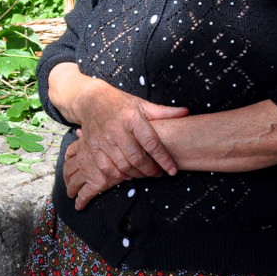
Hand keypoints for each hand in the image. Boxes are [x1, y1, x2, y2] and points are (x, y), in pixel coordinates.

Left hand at [64, 138, 121, 209]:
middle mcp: (82, 159)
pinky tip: (78, 206)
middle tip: (67, 182)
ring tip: (71, 194)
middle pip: (68, 169)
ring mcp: (87, 172)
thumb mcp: (102, 134)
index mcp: (84, 146)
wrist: (130, 149)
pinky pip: (84, 195)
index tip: (68, 162)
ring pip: (73, 183)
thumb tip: (79, 132)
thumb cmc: (119, 139)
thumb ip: (89, 135)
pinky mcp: (96, 184)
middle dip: (67, 176)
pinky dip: (80, 201)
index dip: (68, 159)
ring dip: (71, 189)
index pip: (71, 152)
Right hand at [72, 79, 186, 185]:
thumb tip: (186, 112)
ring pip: (123, 165)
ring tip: (146, 173)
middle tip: (159, 172)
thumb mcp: (142, 104)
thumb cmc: (119, 103)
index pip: (151, 143)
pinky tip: (128, 174)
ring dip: (138, 174)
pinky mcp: (93, 147)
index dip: (164, 159)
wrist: (90, 100)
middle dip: (151, 170)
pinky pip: (107, 168)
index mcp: (132, 117)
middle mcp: (116, 129)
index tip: (172, 170)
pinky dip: (120, 175)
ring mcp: (103, 139)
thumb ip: (164, 112)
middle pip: (137, 158)